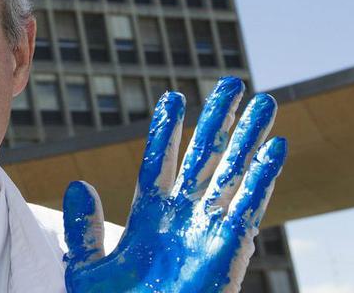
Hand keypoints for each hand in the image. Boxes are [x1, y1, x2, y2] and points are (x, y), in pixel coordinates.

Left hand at [62, 77, 287, 291]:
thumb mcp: (86, 268)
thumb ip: (83, 228)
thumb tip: (78, 185)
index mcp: (147, 216)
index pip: (159, 162)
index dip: (168, 131)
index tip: (173, 98)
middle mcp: (182, 215)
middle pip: (204, 158)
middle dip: (219, 121)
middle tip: (232, 85)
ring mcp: (208, 228)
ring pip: (232, 173)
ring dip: (249, 138)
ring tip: (265, 101)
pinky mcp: (229, 246)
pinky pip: (249, 205)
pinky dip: (263, 176)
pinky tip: (275, 147)